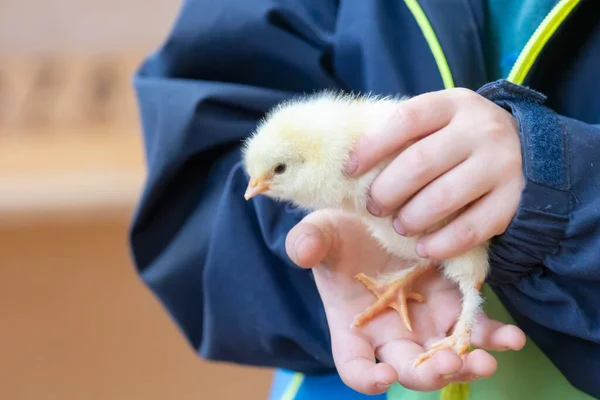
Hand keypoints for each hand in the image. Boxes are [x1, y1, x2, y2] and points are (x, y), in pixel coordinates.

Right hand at [286, 209, 525, 394]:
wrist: (373, 214)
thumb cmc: (338, 230)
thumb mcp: (319, 231)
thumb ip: (307, 242)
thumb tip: (302, 251)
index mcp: (353, 325)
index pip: (354, 365)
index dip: (366, 379)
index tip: (383, 375)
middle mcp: (390, 332)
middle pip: (408, 369)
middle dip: (428, 373)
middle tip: (447, 362)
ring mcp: (424, 320)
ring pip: (446, 355)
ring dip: (467, 364)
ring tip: (485, 360)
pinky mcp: (452, 302)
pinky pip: (475, 327)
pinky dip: (494, 337)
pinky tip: (512, 338)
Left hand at [345, 88, 524, 259]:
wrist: (527, 150)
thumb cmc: (461, 139)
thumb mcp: (440, 122)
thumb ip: (406, 135)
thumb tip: (352, 164)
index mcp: (453, 104)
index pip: (405, 120)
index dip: (371, 147)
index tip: (349, 170)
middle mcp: (481, 129)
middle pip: (420, 163)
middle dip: (387, 191)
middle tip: (375, 206)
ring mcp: (501, 164)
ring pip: (443, 198)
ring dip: (411, 218)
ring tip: (399, 225)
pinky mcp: (513, 200)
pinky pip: (471, 229)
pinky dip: (442, 243)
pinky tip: (424, 248)